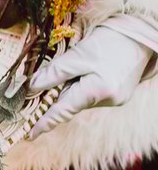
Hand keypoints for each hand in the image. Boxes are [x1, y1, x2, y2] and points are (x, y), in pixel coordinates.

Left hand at [28, 23, 153, 135]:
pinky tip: (93, 69)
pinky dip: (86, 85)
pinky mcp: (120, 94)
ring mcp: (116, 99)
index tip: (30, 134)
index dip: (45, 122)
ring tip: (84, 65)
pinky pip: (93, 94)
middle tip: (55, 78)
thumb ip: (54, 73)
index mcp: (97, 92)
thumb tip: (31, 87)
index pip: (63, 112)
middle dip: (59, 93)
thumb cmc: (109, 42)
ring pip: (82, 98)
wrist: (139, 35)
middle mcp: (108, 100)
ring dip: (74, 86)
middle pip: (72, 103)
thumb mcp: (77, 55)